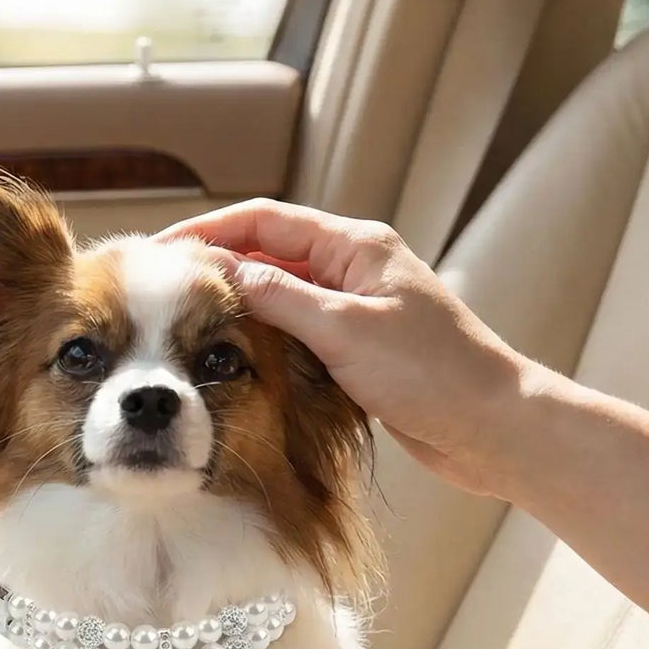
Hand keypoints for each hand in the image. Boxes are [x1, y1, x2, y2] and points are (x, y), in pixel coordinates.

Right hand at [158, 200, 535, 496]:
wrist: (491, 428)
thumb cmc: (432, 375)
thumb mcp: (345, 330)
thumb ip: (280, 296)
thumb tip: (219, 269)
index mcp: (355, 245)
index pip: (264, 221)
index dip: (207, 231)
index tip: (158, 254)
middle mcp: (353, 269)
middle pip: (266, 253)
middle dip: (213, 267)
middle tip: (158, 293)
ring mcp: (355, 309)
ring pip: (278, 295)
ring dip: (234, 305)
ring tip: (182, 323)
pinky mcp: (356, 349)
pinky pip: (295, 332)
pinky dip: (260, 338)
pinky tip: (231, 356)